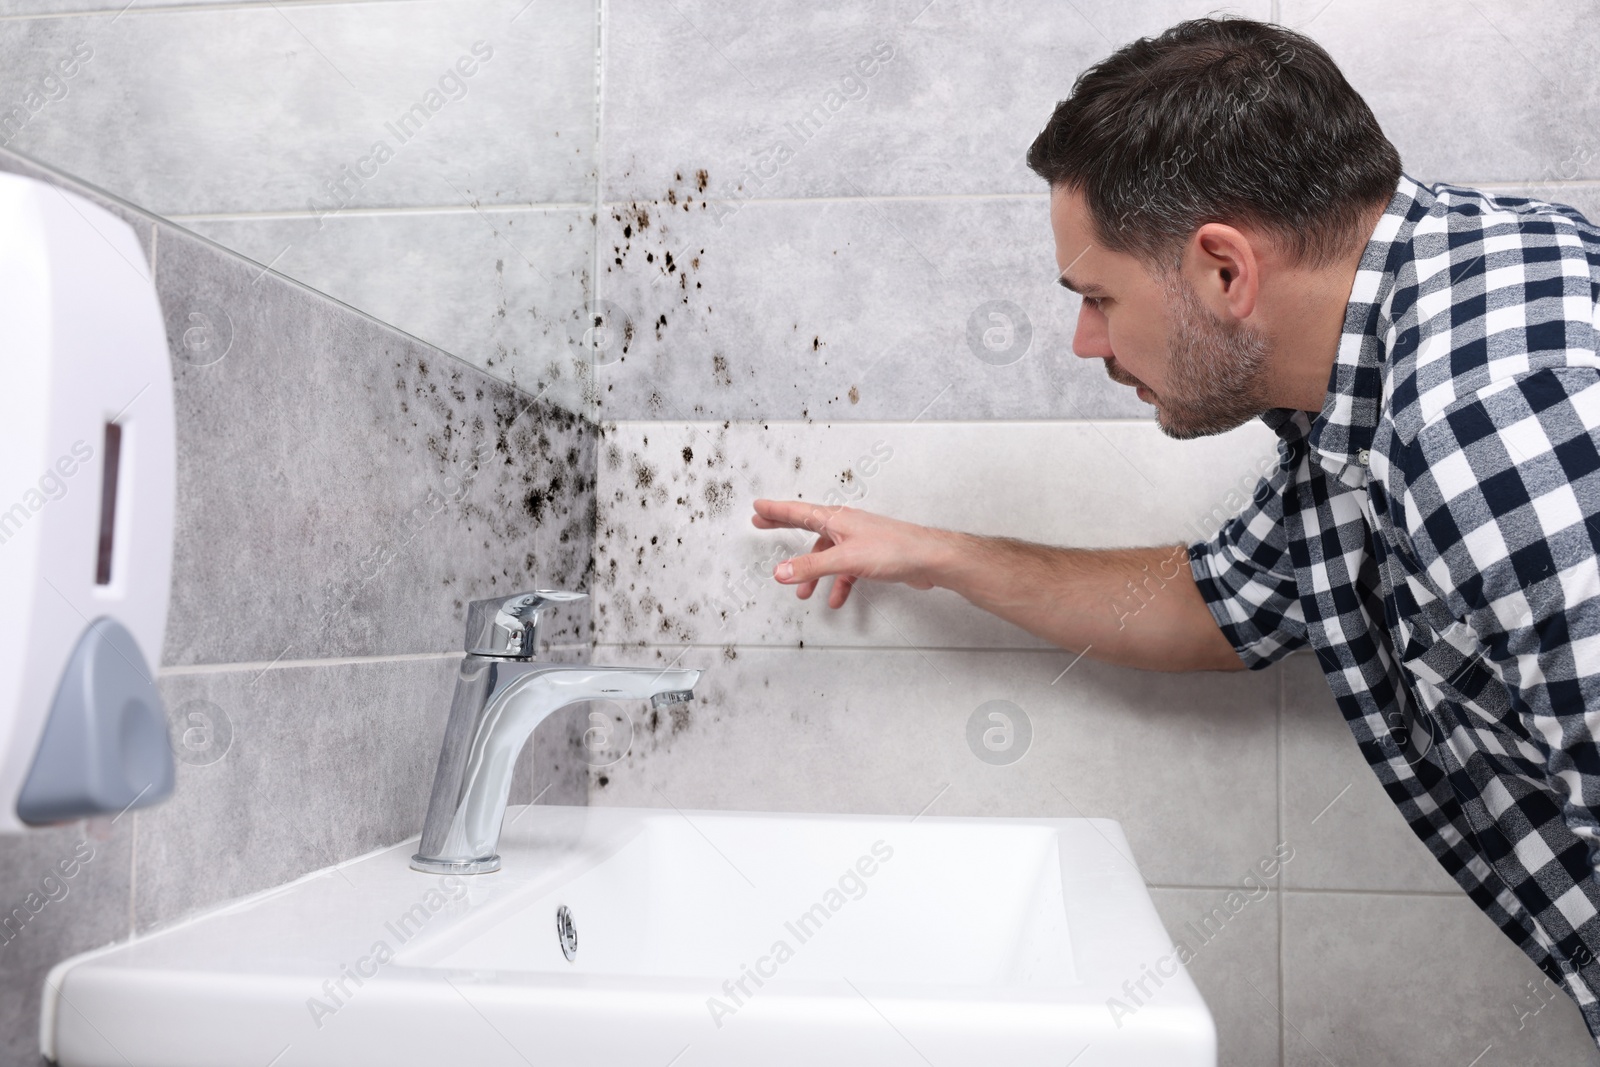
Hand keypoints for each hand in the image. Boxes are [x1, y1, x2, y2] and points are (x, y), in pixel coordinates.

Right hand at [750, 500, 946, 607]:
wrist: (927, 559)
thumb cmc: (894, 549)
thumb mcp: (845, 559)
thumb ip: (811, 567)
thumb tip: (781, 571)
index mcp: (836, 519)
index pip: (798, 511)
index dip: (776, 510)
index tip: (759, 507)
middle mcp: (845, 526)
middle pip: (807, 526)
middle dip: (784, 527)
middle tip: (763, 523)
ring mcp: (857, 541)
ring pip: (826, 556)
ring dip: (812, 574)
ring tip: (802, 593)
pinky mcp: (870, 557)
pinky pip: (844, 570)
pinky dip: (838, 585)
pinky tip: (837, 600)